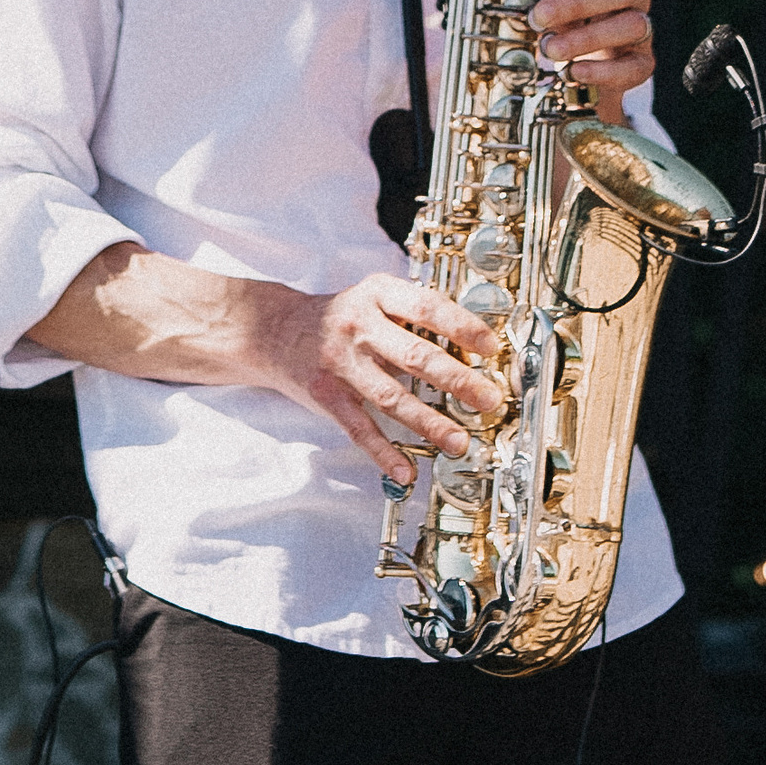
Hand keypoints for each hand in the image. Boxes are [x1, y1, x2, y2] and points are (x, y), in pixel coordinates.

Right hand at [240, 269, 507, 484]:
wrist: (274, 329)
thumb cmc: (340, 316)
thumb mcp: (374, 298)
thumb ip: (413, 315)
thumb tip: (471, 347)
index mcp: (377, 293)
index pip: (427, 307)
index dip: (462, 327)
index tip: (491, 347)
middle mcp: (358, 325)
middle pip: (415, 355)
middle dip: (458, 380)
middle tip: (488, 400)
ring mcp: (340, 361)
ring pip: (391, 397)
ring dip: (429, 423)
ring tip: (459, 442)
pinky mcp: (325, 394)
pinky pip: (359, 428)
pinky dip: (383, 453)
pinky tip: (405, 470)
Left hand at [529, 0, 653, 116]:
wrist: (582, 69)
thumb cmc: (566, 22)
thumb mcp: (553, 2)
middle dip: (577, 2)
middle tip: (540, 15)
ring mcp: (643, 30)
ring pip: (632, 25)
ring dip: (587, 38)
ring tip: (551, 49)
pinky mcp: (642, 63)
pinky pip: (633, 66)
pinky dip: (602, 71)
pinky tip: (574, 72)